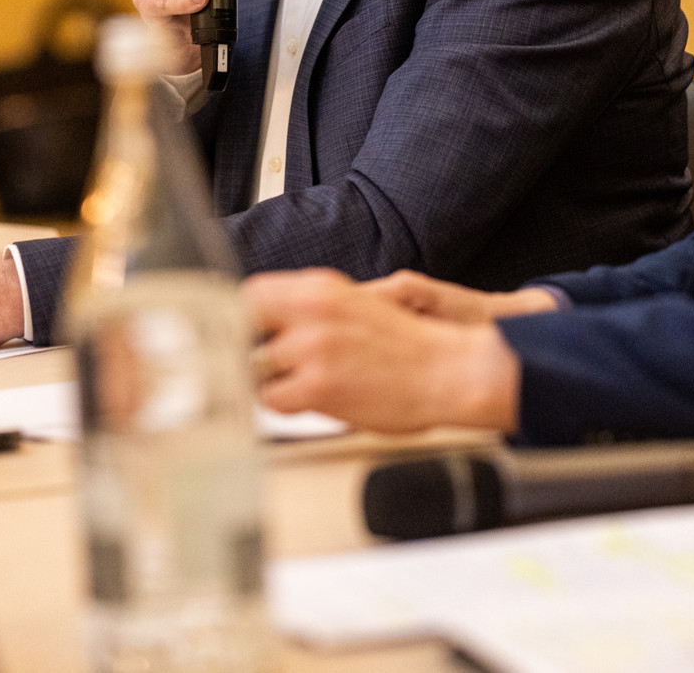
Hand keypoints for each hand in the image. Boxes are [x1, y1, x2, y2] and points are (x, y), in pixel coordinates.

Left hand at [244, 268, 521, 431]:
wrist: (450, 370)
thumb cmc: (412, 347)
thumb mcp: (360, 304)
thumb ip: (314, 309)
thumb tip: (271, 323)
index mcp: (322, 287)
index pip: (252, 293)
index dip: (245, 317)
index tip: (245, 335)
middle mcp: (312, 310)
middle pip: (243, 327)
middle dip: (247, 347)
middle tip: (262, 364)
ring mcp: (313, 347)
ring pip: (255, 366)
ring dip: (271, 379)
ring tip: (299, 385)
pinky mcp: (318, 385)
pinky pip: (272, 399)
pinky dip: (286, 405)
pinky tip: (310, 402)